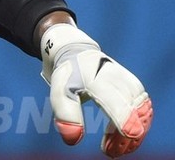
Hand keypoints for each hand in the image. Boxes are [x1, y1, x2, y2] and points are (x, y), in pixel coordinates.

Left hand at [41, 23, 152, 156]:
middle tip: (110, 152)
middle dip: (125, 135)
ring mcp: (128, 81)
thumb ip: (66, 115)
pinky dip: (137, 126)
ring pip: (141, 111)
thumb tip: (73, 140)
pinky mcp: (135, 87)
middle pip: (131, 109)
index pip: (113, 99)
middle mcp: (116, 78)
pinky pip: (143, 110)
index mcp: (95, 77)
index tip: (129, 133)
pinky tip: (125, 139)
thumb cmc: (67, 77)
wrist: (77, 53)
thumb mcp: (60, 93)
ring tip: (116, 149)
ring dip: (133, 134)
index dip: (123, 117)